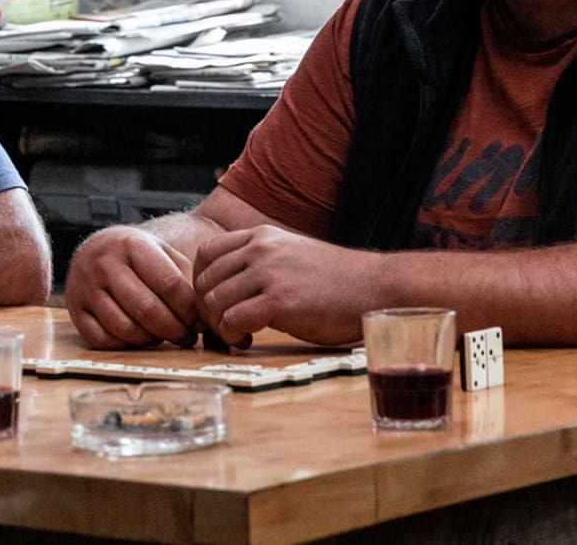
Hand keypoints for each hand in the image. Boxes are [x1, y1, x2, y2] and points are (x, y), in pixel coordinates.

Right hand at [64, 225, 199, 348]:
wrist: (97, 249)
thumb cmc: (138, 256)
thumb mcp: (162, 251)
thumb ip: (184, 276)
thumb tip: (207, 312)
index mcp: (132, 245)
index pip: (168, 284)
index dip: (189, 310)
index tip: (201, 323)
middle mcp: (105, 264)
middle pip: (146, 308)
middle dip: (174, 329)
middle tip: (188, 338)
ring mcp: (85, 287)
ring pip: (123, 327)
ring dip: (151, 339)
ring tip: (164, 336)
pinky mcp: (74, 310)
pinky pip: (101, 339)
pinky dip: (124, 345)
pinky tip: (139, 339)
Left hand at [193, 226, 376, 345]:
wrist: (375, 287)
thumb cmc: (336, 279)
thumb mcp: (291, 254)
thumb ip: (259, 262)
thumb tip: (226, 286)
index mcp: (261, 236)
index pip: (206, 254)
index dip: (202, 283)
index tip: (215, 303)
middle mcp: (260, 249)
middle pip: (204, 281)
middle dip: (207, 310)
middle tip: (225, 326)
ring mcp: (269, 273)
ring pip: (214, 301)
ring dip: (219, 326)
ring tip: (239, 334)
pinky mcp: (280, 301)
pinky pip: (233, 320)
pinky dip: (233, 335)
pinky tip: (248, 340)